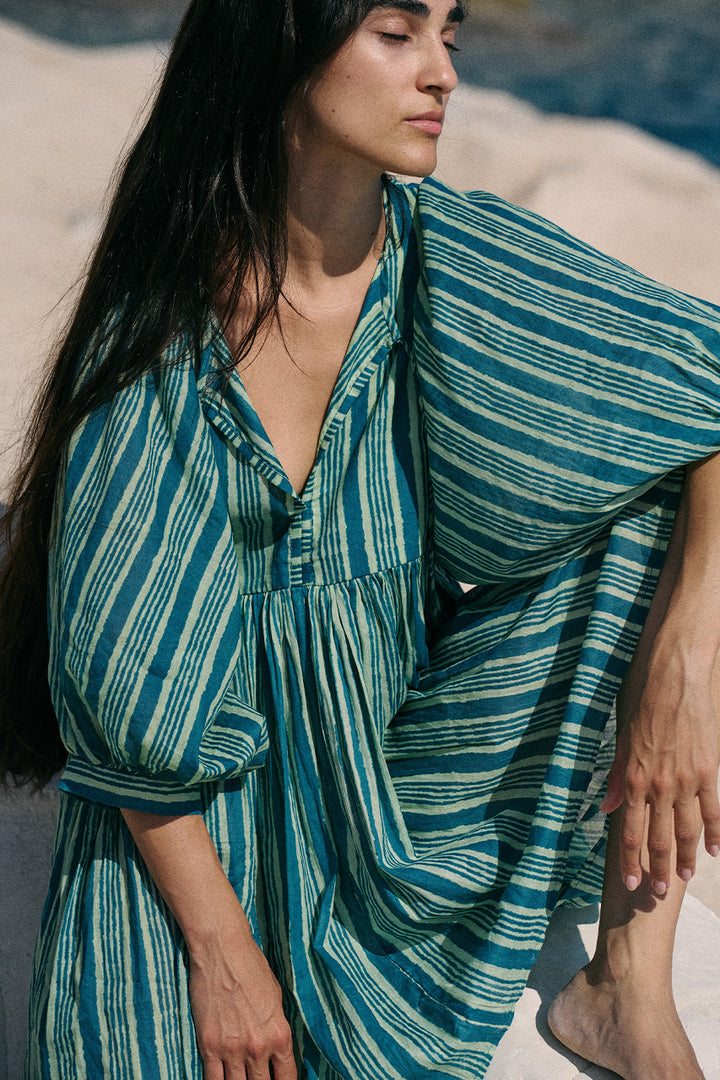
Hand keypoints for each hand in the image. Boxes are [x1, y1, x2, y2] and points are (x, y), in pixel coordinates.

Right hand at [189, 920, 296, 1079]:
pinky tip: (222, 1078)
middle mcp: (258, 1047)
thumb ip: (275, 1026)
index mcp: (279, 1034)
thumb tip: (275, 1047)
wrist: (222, 949)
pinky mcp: (209, 1046)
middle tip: (257, 1078)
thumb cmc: (251, 966)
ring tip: (240, 1078)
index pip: (287, 1077)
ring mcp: (232, 1049)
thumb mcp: (276, 996)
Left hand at [602, 636, 719, 894]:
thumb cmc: (644, 709)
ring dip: (686, 857)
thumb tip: (606, 808)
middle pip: (659, 838)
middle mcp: (659, 786)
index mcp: (633, 780)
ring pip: (687, 830)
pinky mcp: (709, 772)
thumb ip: (615, 779)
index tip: (631, 883)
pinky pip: (714, 811)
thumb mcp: (622, 744)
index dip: (629, 860)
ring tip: (686, 877)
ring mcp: (686, 782)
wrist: (676, 682)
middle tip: (658, 891)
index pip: (629, 831)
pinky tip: (714, 851)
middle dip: (658, 868)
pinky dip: (715, 833)